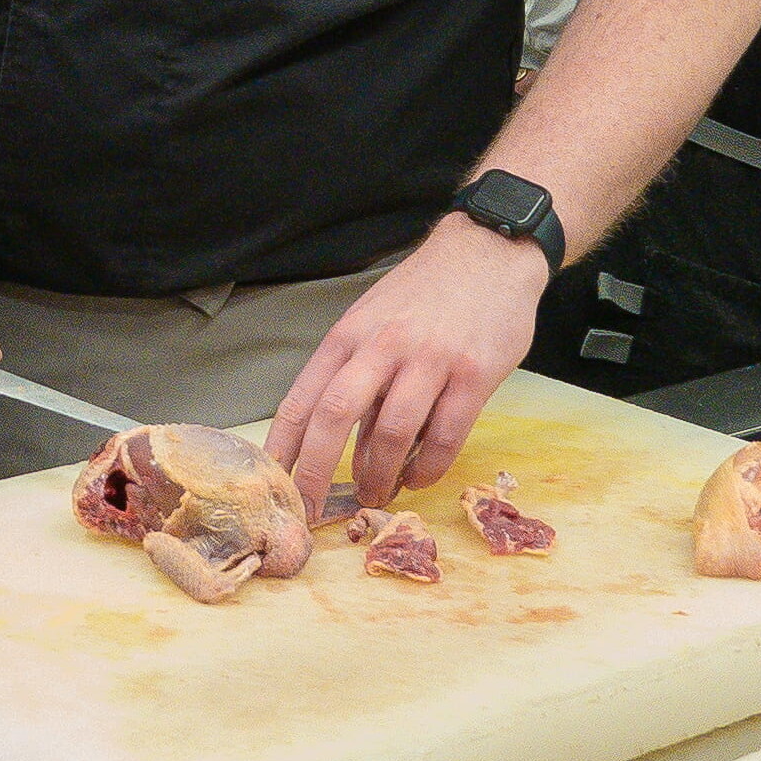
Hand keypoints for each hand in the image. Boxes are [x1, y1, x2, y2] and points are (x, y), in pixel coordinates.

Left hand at [264, 215, 549, 518]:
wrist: (489, 252)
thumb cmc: (425, 295)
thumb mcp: (376, 322)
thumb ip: (359, 378)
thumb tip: (342, 446)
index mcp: (350, 334)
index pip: (303, 397)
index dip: (282, 447)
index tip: (270, 485)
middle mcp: (384, 345)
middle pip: (335, 414)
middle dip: (316, 469)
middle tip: (312, 509)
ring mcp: (430, 359)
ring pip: (392, 432)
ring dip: (379, 474)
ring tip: (375, 494)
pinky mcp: (474, 374)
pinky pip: (445, 435)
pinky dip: (428, 467)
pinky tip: (420, 477)